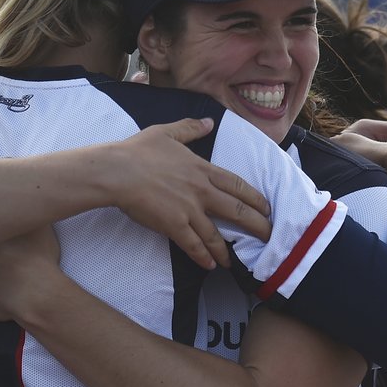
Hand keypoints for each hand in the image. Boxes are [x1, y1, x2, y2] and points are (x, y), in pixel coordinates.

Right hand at [113, 118, 271, 269]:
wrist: (118, 171)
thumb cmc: (138, 151)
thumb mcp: (167, 132)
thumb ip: (190, 128)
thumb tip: (209, 121)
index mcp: (202, 169)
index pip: (238, 185)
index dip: (256, 198)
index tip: (267, 208)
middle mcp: (201, 191)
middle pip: (238, 211)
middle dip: (257, 226)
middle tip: (268, 236)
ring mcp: (189, 210)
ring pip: (216, 235)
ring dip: (227, 250)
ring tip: (234, 261)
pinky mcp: (173, 225)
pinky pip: (193, 245)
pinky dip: (204, 257)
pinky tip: (210, 265)